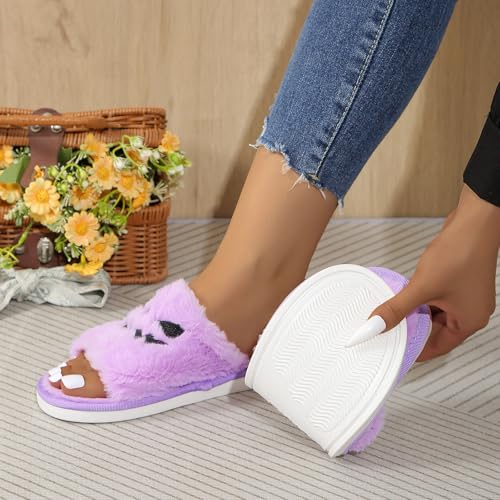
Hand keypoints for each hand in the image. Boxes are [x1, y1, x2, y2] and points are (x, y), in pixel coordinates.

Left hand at [363, 185, 498, 360]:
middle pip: (436, 330)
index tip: (396, 352)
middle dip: (413, 329)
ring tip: (393, 312)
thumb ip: (397, 309)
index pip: (439, 347)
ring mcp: (465, 296)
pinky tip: (405, 294)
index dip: (416, 350)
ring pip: (434, 312)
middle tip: (389, 332)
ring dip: (415, 312)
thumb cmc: (459, 255)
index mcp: (468, 321)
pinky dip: (421, 299)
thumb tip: (376, 325)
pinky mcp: (458, 282)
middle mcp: (470, 311)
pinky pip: (436, 298)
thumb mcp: (422, 287)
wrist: (474, 223)